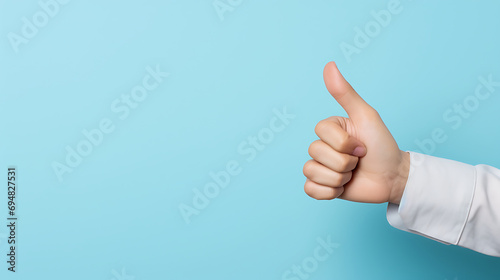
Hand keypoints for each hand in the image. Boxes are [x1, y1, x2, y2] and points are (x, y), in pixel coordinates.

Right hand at [303, 62, 409, 203]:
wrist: (393, 178)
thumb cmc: (382, 146)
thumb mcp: (366, 116)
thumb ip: (345, 93)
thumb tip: (329, 65)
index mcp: (329, 128)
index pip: (320, 133)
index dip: (344, 143)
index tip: (362, 144)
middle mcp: (322, 146)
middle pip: (316, 154)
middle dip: (344, 162)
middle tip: (359, 161)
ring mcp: (320, 167)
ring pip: (312, 172)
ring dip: (338, 178)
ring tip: (352, 174)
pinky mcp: (321, 187)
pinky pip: (310, 190)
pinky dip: (329, 192)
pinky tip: (342, 187)